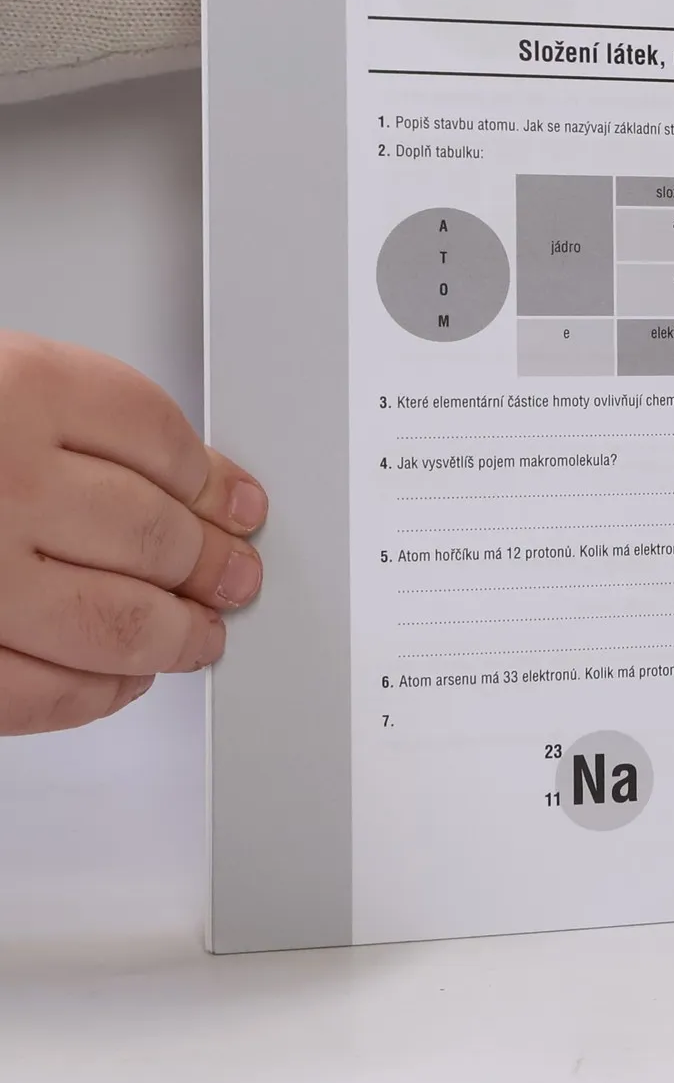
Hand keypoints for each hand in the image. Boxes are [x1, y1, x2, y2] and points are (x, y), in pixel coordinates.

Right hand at [0, 333, 265, 734]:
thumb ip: (77, 420)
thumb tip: (194, 482)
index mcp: (21, 390)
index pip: (161, 440)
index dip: (214, 483)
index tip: (241, 507)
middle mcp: (6, 480)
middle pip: (154, 533)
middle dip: (212, 566)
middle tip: (239, 578)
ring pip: (117, 620)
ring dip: (175, 636)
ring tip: (199, 636)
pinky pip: (40, 691)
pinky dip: (94, 692)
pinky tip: (118, 678)